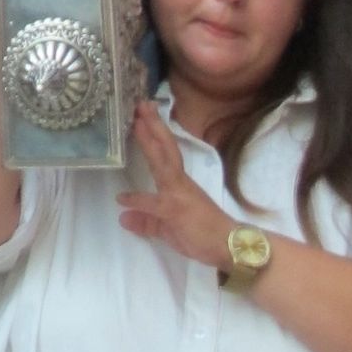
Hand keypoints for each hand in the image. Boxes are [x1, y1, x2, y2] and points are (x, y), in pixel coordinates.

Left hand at [117, 103, 233, 268]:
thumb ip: (146, 220)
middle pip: (165, 148)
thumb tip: (122, 216)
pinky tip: (122, 197)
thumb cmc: (203, 235)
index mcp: (179, 181)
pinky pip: (155, 203)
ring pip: (163, 163)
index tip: (144, 114)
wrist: (229, 247)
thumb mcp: (168, 229)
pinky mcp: (176, 211)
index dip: (154, 133)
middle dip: (152, 126)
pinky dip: (139, 199)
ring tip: (138, 122)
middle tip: (140, 104)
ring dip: (150, 142)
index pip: (166, 152)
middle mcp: (179, 182)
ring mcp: (179, 193)